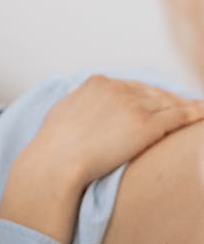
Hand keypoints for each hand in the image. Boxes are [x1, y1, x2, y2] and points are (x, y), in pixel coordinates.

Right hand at [26, 75, 203, 188]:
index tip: (155, 103)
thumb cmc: (54, 142)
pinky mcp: (147, 124)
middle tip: (182, 107)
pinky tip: (203, 113)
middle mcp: (118, 88)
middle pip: (152, 92)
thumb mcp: (64, 109)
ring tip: (198, 110)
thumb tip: (81, 98)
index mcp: (98, 82)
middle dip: (168, 100)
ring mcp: (134, 105)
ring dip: (185, 106)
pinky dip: (194, 114)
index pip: (131, 86)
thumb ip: (79, 99)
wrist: (57, 161)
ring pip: (168, 102)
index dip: (146, 96)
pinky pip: (178, 116)